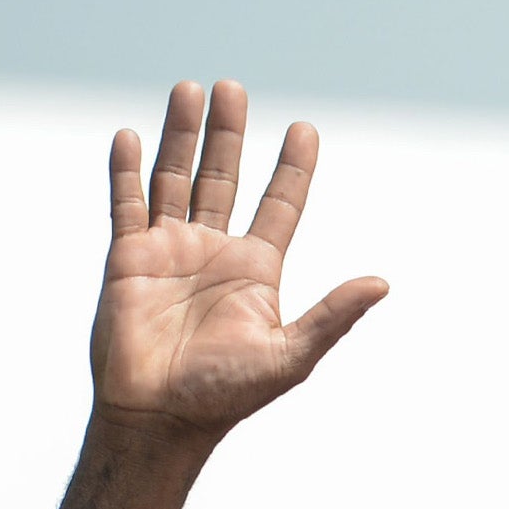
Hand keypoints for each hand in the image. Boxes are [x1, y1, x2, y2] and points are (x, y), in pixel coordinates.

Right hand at [90, 79, 386, 448]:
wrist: (159, 419)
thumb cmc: (225, 395)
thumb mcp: (290, 355)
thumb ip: (333, 317)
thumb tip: (382, 283)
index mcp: (256, 271)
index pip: (280, 206)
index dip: (293, 168)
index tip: (305, 129)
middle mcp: (214, 253)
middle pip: (224, 177)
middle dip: (229, 134)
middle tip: (233, 88)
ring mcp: (169, 251)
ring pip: (176, 179)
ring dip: (182, 136)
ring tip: (191, 90)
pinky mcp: (128, 259)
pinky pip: (127, 204)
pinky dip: (127, 170)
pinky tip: (131, 136)